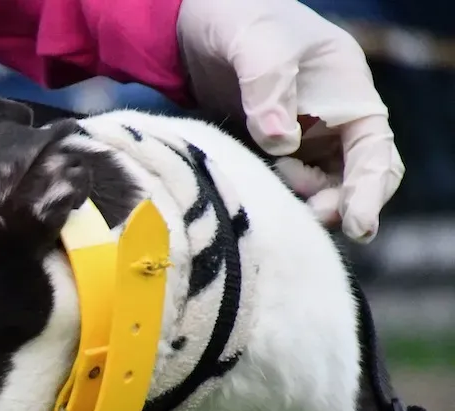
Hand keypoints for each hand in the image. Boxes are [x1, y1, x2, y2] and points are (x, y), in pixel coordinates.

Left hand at [176, 0, 403, 241]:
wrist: (201, 25)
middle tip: (306, 218)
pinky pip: (284, 190)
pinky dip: (277, 201)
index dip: (369, 191)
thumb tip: (279, 142)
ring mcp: (305, 144)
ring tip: (272, 194)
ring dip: (304, 206)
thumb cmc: (243, 20)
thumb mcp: (258, 44)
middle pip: (354, 182)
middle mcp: (335, 125)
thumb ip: (268, 87)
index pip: (374, 153)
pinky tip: (254, 200)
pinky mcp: (271, 157)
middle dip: (336, 207)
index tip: (358, 226)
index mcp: (350, 97)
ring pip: (320, 192)